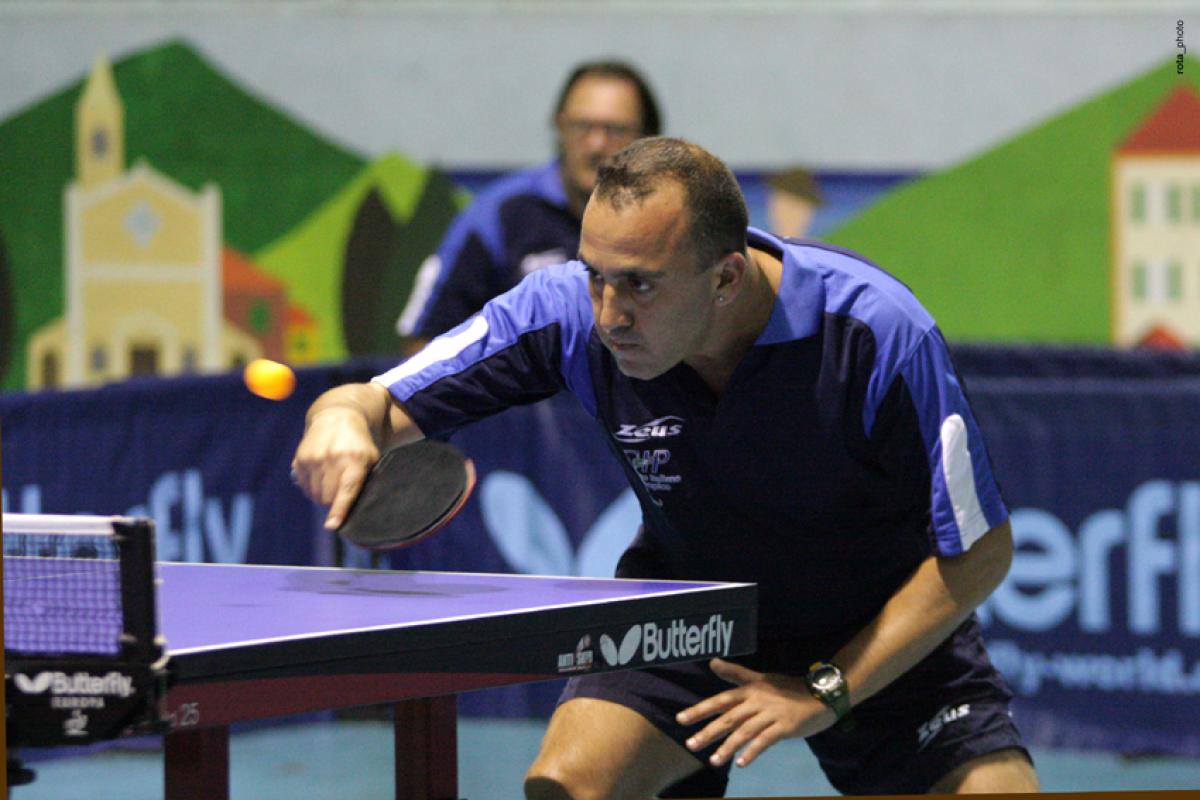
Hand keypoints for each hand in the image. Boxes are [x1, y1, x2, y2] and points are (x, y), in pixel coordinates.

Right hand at [291, 407, 379, 529]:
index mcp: (355, 461)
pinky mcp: (301, 458)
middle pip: (328, 498)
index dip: (338, 511)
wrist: (338, 417)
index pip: (346, 490)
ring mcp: (315, 458)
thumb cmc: (359, 446)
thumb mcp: (371, 460)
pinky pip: (304, 486)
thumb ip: (364, 483)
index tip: (332, 526)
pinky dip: (311, 487)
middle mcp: (333, 458)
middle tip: (340, 492)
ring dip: (322, 495)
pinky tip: (320, 474)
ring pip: (315, 494)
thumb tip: (352, 512)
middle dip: (333, 502)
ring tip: (331, 480)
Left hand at [675, 658, 835, 767]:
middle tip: (690, 744)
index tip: (680, 718)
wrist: (821, 694)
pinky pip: (765, 740)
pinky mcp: (785, 727)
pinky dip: (752, 752)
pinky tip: (740, 763)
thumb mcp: (761, 677)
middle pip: (728, 717)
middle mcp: (757, 701)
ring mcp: (771, 714)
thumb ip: (736, 673)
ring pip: (744, 731)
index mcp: (750, 690)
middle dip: (708, 731)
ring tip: (713, 760)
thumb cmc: (788, 688)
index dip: (700, 709)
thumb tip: (712, 662)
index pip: (720, 700)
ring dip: (728, 747)